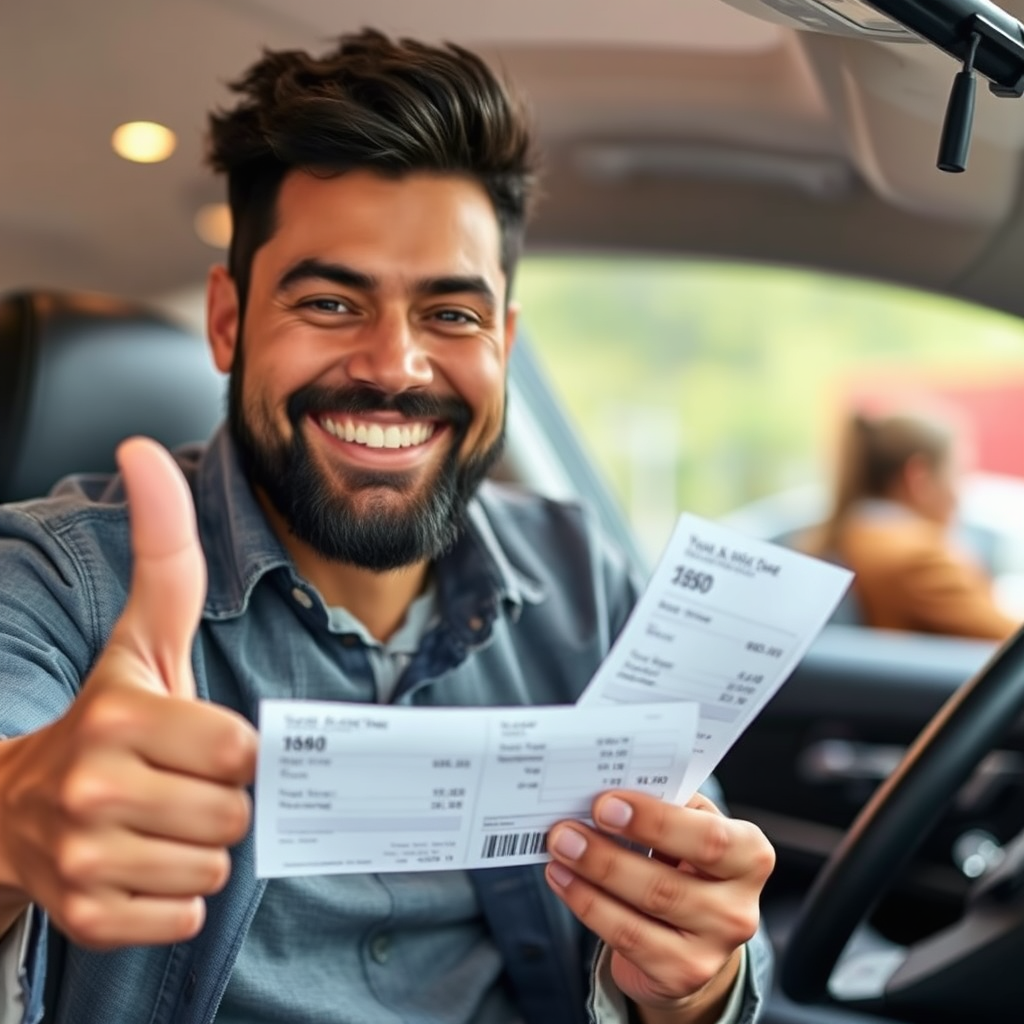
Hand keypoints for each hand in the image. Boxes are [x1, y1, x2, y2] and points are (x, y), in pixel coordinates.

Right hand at [0, 438, 257, 948]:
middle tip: (177, 783)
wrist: (13, 807)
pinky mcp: (82, 916)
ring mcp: (82, 859)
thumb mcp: (141, 633)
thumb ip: (163, 548)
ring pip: (212, 869)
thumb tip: (145, 448)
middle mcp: (92, 789)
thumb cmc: (107, 713)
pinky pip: (182, 917)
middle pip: (234, 813)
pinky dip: (174, 899)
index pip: (242, 750)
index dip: (232, 749)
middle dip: (219, 799)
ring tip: (157, 819)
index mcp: (119, 717)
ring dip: (199, 848)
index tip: (197, 742)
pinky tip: (139, 863)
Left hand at [545, 789, 774, 1023]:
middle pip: (668, 882)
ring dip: (591, 876)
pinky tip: (563, 879)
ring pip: (643, 911)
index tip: (606, 804)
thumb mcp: (689, 828)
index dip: (655, 822)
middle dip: (609, 854)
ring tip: (559, 850)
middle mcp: (738, 907)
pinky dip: (587, 904)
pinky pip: (626, 938)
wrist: (694, 933)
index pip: (708, 838)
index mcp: (749, 854)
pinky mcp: (681, 975)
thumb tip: (610, 788)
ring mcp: (712, 948)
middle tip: (566, 830)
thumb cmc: (686, 862)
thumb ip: (664, 805)